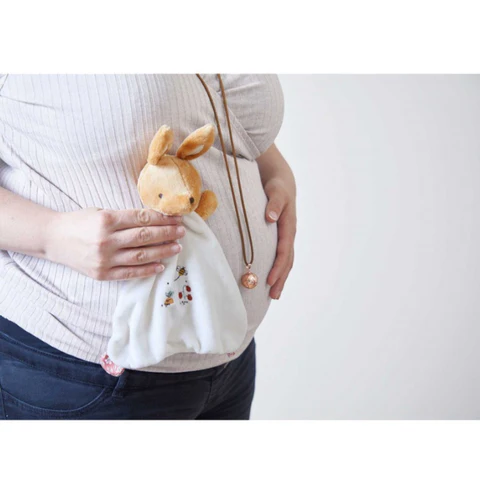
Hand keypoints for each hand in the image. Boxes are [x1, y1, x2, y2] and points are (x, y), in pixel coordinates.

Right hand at [46, 207, 184, 280]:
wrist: (53, 239)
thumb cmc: (80, 222)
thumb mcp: (101, 212)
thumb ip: (125, 217)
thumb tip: (156, 219)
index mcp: (106, 219)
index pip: (141, 218)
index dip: (162, 218)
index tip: (176, 217)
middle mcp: (106, 240)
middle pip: (144, 236)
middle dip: (167, 233)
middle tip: (182, 231)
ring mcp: (104, 259)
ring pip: (140, 255)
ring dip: (162, 251)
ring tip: (177, 247)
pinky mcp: (102, 274)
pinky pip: (130, 273)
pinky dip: (147, 270)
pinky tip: (161, 265)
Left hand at [264, 178, 296, 298]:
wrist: (282, 183)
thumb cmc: (277, 187)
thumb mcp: (276, 191)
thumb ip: (274, 204)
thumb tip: (271, 217)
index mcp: (288, 226)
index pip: (283, 251)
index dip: (277, 267)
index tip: (270, 280)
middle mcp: (289, 234)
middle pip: (287, 261)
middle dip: (281, 279)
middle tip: (273, 295)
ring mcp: (286, 237)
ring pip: (286, 261)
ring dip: (281, 278)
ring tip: (274, 294)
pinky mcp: (281, 237)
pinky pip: (281, 257)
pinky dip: (279, 269)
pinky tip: (272, 279)